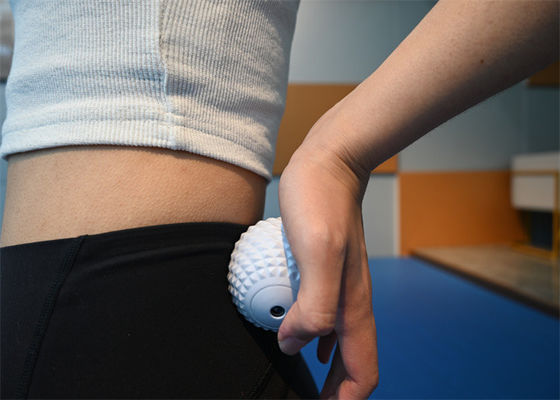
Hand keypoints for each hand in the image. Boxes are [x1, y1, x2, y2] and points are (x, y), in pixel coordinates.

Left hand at [277, 109, 378, 398]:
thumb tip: (294, 343)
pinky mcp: (328, 271)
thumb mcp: (317, 251)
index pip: (361, 371)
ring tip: (308, 385)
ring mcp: (342, 286)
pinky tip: (302, 339)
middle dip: (336, 392)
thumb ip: (314, 302)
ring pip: (340, 343)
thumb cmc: (321, 202)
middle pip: (352, 363)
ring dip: (328, 370)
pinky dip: (316, 339)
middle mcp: (351, 302)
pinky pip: (325, 317)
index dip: (345, 399)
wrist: (331, 164)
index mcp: (352, 305)